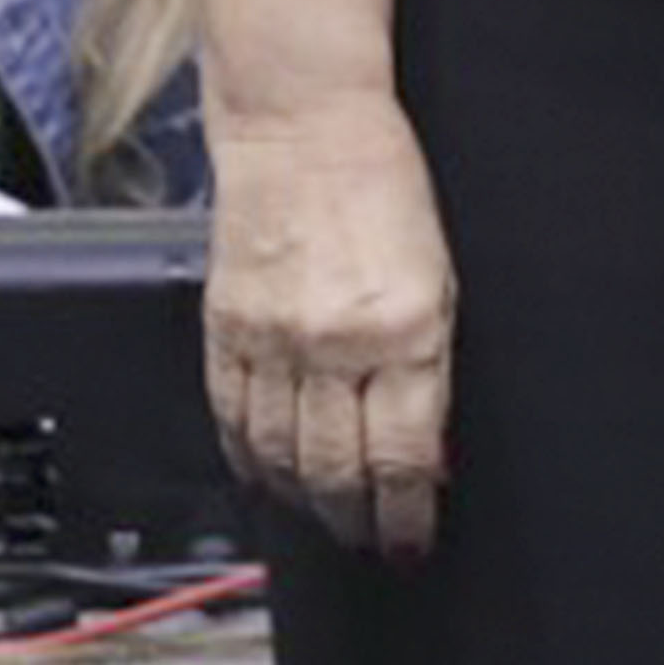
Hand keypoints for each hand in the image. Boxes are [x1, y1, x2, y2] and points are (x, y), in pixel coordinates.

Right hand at [199, 87, 456, 559]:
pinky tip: (263, 474)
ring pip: (279, 456)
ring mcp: (271, 339)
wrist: (303, 121)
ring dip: (303, 500)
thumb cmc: (383, 180)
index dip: (405, 516)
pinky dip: (247, 457)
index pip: (401, 457)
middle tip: (367, 543)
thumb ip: (431, 365)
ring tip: (323, 518)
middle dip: (355, 521)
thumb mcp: (439, 274)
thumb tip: (428, 450)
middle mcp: (334, 343)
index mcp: (403, 328)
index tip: (411, 543)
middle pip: (336, 471)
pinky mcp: (224, 326)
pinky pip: (230, 416)